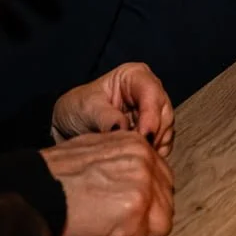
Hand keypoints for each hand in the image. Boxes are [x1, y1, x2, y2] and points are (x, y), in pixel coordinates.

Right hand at [42, 132, 174, 235]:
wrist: (35, 187)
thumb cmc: (56, 174)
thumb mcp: (97, 153)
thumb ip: (124, 164)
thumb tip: (139, 186)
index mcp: (136, 143)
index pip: (162, 181)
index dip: (144, 200)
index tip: (122, 206)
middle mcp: (144, 160)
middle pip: (166, 203)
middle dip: (143, 217)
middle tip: (111, 217)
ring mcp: (142, 185)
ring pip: (159, 224)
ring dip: (134, 230)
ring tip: (104, 222)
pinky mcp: (133, 212)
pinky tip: (98, 229)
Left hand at [53, 62, 173, 157]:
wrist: (70, 126)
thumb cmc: (77, 109)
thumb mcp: (86, 108)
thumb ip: (105, 117)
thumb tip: (122, 129)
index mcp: (135, 76)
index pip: (152, 93)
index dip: (151, 116)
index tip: (143, 136)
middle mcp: (149, 92)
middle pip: (164, 113)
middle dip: (153, 134)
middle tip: (136, 152)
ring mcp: (153, 113)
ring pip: (166, 131)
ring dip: (153, 146)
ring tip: (132, 156)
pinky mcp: (153, 133)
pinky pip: (162, 145)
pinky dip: (152, 155)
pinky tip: (136, 159)